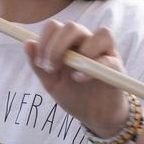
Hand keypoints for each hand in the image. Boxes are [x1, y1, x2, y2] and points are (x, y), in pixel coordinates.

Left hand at [24, 20, 128, 138]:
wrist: (95, 117)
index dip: (44, 40)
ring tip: (72, 72)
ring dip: (81, 50)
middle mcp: (87, 43)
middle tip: (51, 67)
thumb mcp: (51, 83)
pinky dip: (91, 68)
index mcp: (69, 44)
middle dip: (57, 46)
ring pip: (100, 33)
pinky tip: (79, 79)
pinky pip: (107, 59)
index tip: (40, 62)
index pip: (55, 27)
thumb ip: (39, 65)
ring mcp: (105, 53)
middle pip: (73, 27)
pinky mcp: (117, 67)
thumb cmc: (75, 96)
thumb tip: (27, 43)